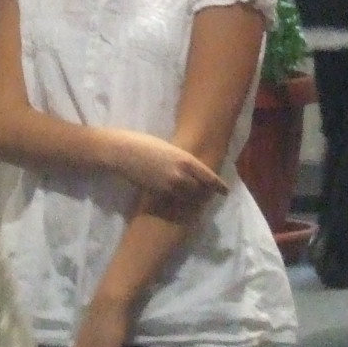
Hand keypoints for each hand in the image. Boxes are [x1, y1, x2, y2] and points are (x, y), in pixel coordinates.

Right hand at [104, 132, 227, 208]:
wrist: (123, 152)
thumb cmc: (145, 144)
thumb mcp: (170, 149)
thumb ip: (182, 161)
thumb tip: (190, 170)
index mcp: (186, 160)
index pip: (208, 177)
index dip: (218, 186)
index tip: (225, 192)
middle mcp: (181, 175)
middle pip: (200, 191)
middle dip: (204, 194)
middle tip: (207, 197)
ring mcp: (168, 186)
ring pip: (187, 198)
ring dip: (191, 200)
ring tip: (193, 201)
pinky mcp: (157, 193)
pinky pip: (173, 201)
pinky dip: (178, 202)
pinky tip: (177, 202)